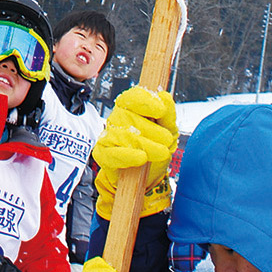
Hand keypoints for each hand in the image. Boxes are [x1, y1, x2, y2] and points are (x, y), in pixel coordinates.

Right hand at [93, 87, 176, 219]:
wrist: (148, 176)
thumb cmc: (156, 147)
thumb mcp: (168, 130)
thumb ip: (168, 114)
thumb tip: (164, 95)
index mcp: (131, 108)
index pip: (131, 97)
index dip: (145, 101)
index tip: (160, 110)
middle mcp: (117, 119)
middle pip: (129, 117)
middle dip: (152, 130)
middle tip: (166, 140)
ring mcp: (108, 136)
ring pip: (123, 135)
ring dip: (146, 144)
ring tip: (161, 152)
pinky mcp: (103, 154)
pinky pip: (112, 153)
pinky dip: (128, 156)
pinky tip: (141, 158)